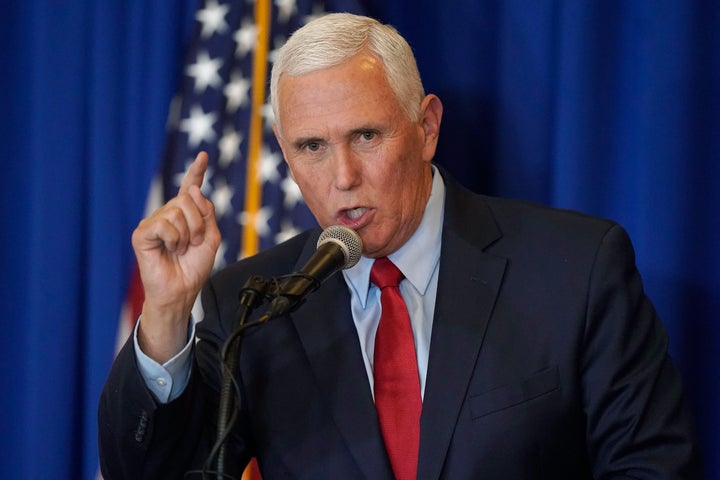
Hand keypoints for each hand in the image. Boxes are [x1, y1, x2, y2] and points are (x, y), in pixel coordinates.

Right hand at [132, 152, 220, 361]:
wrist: (182, 290)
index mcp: (185, 215)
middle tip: (194, 243)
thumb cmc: (194, 267)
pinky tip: (168, 250)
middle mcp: (167, 214)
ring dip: (187, 234)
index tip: (203, 156)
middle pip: (188, 199)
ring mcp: (154, 222)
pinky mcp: (142, 233)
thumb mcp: (211, 238)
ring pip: (177, 212)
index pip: (190, 188)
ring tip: (180, 249)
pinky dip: (172, 239)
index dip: (196, 172)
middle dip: (199, 223)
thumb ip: (207, 212)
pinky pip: (164, 224)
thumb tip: (193, 190)